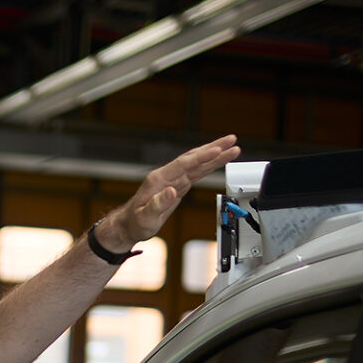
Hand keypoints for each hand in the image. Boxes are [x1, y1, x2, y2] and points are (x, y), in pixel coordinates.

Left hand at [97, 135, 240, 250]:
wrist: (130, 224)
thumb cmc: (136, 222)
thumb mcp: (146, 217)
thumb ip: (158, 204)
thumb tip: (171, 192)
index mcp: (159, 179)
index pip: (184, 163)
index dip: (201, 156)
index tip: (216, 149)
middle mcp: (167, 176)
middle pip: (194, 158)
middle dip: (214, 148)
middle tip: (232, 139)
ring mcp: (173, 179)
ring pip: (198, 163)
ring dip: (215, 154)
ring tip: (232, 146)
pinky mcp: (178, 185)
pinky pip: (197, 171)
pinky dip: (209, 165)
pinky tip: (219, 160)